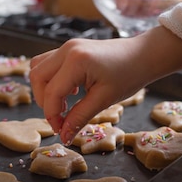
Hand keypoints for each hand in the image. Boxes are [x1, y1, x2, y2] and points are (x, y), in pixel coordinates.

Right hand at [29, 26, 181, 142]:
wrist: (144, 55)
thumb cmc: (129, 75)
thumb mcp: (104, 100)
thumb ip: (79, 117)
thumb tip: (63, 136)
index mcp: (76, 61)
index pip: (51, 93)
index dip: (52, 116)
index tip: (60, 130)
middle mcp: (67, 50)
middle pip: (37, 77)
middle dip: (43, 102)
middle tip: (60, 118)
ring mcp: (67, 46)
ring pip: (38, 68)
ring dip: (44, 89)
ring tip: (63, 104)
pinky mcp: (70, 48)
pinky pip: (48, 63)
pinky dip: (52, 79)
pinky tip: (70, 91)